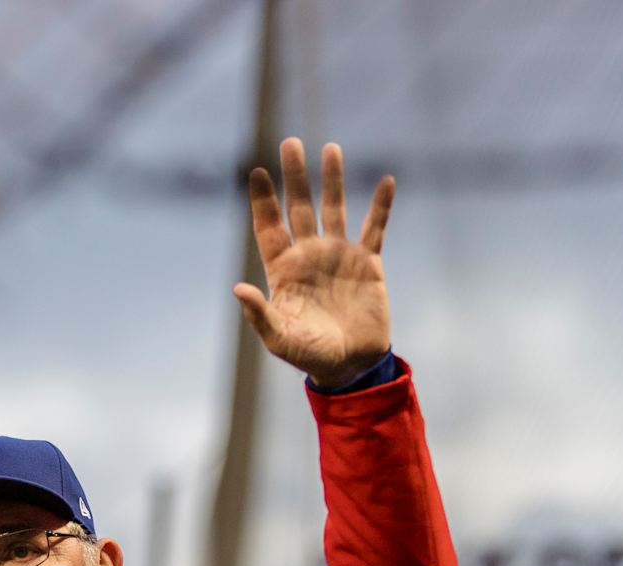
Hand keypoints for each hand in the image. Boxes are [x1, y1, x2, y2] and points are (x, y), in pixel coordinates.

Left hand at [233, 138, 393, 387]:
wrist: (350, 366)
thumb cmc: (309, 354)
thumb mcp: (279, 338)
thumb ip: (260, 313)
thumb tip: (237, 288)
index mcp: (284, 270)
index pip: (269, 227)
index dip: (263, 200)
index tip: (256, 171)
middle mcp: (309, 255)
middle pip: (299, 208)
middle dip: (295, 176)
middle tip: (290, 142)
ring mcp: (339, 256)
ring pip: (334, 208)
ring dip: (332, 180)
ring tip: (331, 149)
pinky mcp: (369, 263)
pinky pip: (375, 228)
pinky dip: (381, 206)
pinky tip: (385, 181)